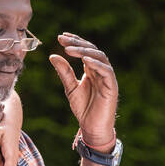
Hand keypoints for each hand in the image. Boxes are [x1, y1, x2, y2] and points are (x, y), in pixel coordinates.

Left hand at [48, 33, 117, 151]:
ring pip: (99, 57)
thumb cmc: (84, 109)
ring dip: (84, 51)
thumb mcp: (70, 88)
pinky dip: (96, 64)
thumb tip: (52, 55)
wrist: (92, 128)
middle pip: (92, 50)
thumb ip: (64, 72)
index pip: (85, 50)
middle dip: (77, 43)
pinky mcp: (112, 86)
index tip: (60, 37)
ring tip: (69, 49)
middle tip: (62, 39)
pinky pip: (106, 71)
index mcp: (92, 70)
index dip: (74, 42)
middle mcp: (101, 71)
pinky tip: (84, 60)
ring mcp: (107, 78)